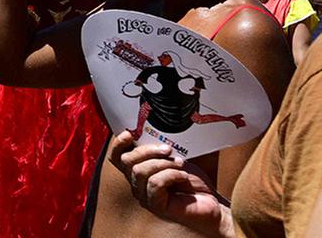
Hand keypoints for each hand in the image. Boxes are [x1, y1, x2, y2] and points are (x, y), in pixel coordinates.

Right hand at [107, 131, 231, 235]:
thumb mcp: (177, 157)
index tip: (130, 133)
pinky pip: (155, 183)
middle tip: (168, 149)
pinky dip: (171, 175)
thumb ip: (164, 146)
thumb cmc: (194, 181)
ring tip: (180, 164)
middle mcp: (137, 182)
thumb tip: (164, 122)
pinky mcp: (156, 205)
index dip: (118, 144)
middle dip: (147, 150)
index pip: (116, 157)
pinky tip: (183, 176)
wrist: (212, 203)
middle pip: (127, 161)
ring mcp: (145, 195)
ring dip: (163, 164)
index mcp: (138, 169)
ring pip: (140, 171)